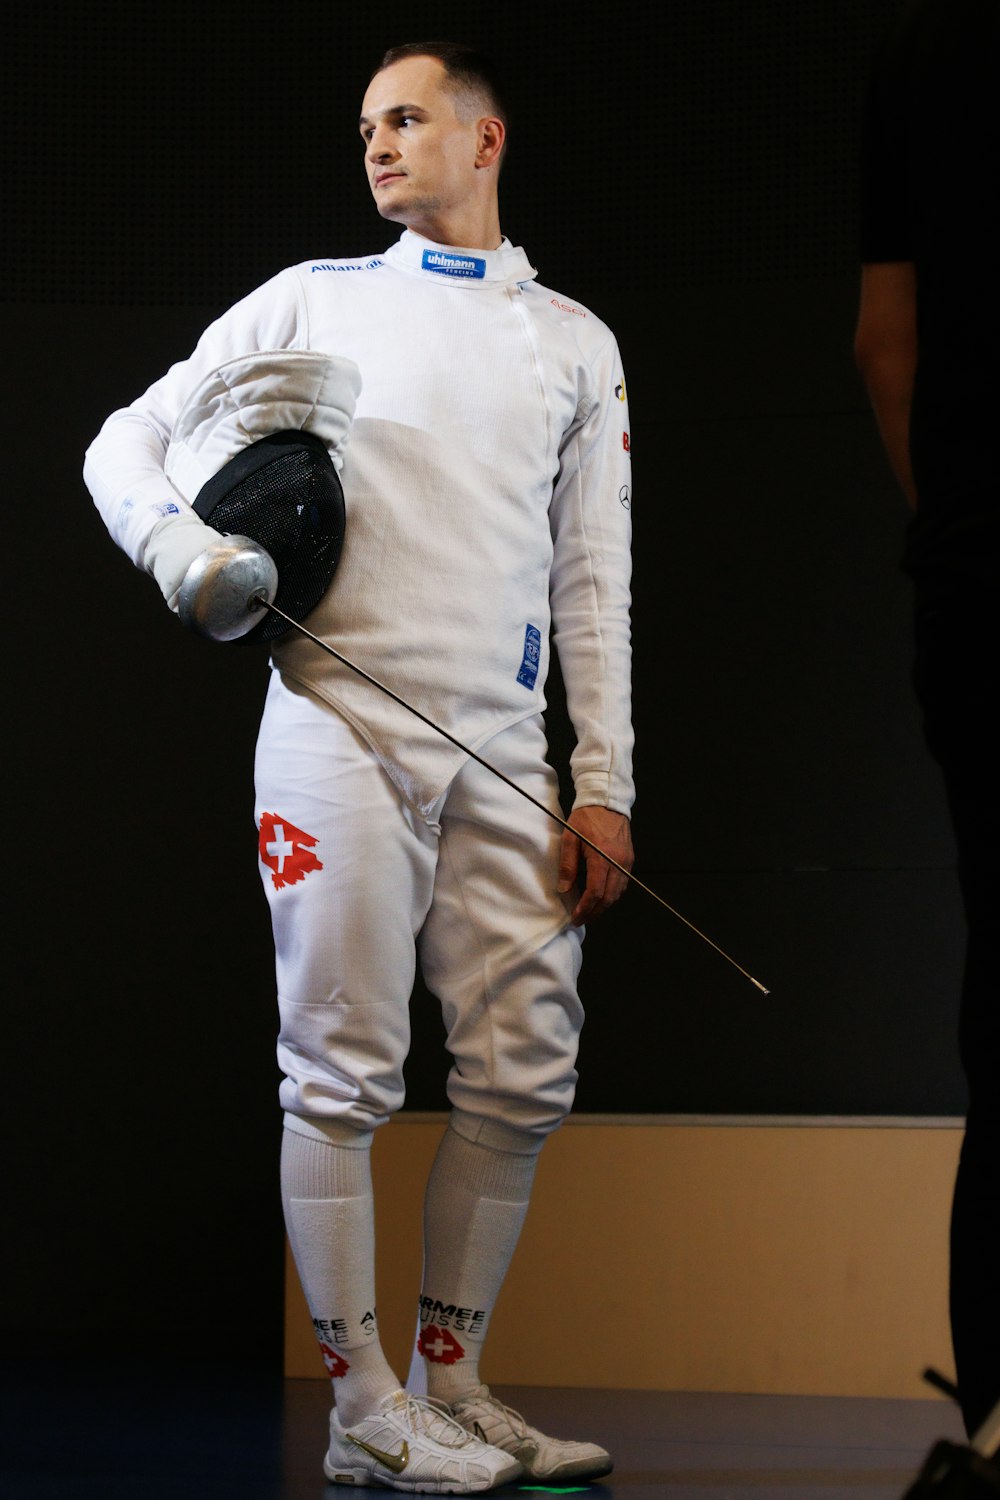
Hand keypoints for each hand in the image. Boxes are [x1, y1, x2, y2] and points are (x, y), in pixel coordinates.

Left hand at [557, 805, 633, 925]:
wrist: (607, 801)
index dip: (585, 908)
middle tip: (581, 919)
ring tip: (590, 910)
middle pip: (609, 897)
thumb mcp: (570, 838)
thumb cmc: (586, 818)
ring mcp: (627, 861)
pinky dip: (613, 894)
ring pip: (618, 893)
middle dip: (595, 912)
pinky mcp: (630, 859)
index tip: (576, 917)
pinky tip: (601, 896)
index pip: (595, 891)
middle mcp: (618, 861)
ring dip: (604, 905)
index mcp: (601, 856)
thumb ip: (567, 865)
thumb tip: (564, 889)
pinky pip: (623, 883)